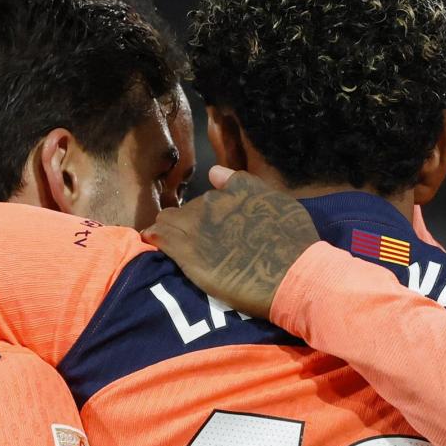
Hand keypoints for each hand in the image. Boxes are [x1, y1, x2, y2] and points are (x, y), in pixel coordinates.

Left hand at [144, 167, 321, 319]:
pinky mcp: (186, 254)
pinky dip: (155, 237)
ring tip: (172, 243)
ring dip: (168, 229)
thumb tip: (214, 172)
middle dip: (187, 223)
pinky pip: (159, 237)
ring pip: (166, 222)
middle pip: (185, 211)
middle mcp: (209, 206)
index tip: (213, 227)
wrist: (291, 273)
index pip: (207, 199)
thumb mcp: (275, 201)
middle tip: (196, 242)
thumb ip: (243, 185)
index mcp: (230, 193)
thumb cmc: (292, 239)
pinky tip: (153, 242)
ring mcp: (195, 229)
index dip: (209, 214)